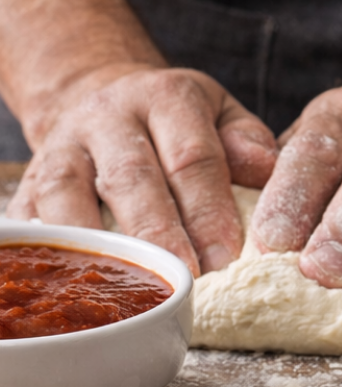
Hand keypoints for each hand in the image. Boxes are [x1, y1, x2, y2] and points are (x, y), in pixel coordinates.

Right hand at [8, 65, 277, 275]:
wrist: (103, 99)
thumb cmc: (180, 123)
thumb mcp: (223, 114)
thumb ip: (249, 141)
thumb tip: (267, 169)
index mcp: (168, 97)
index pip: (192, 155)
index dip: (209, 208)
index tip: (227, 256)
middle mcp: (109, 117)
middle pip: (131, 177)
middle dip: (159, 232)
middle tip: (186, 279)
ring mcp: (62, 147)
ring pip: (69, 195)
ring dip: (100, 246)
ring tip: (130, 289)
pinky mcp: (29, 181)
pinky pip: (31, 219)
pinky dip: (48, 253)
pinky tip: (74, 287)